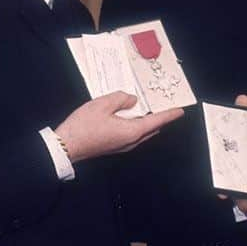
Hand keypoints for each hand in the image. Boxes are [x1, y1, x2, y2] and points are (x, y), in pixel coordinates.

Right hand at [55, 92, 182, 162]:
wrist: (66, 146)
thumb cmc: (83, 126)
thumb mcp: (103, 104)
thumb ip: (121, 98)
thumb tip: (132, 100)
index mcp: (132, 131)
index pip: (157, 121)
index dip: (169, 115)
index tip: (180, 110)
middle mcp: (131, 141)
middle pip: (151, 128)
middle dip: (158, 117)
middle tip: (162, 104)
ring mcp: (122, 146)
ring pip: (141, 131)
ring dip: (145, 120)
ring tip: (146, 106)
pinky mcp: (114, 146)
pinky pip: (131, 133)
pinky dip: (135, 124)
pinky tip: (128, 114)